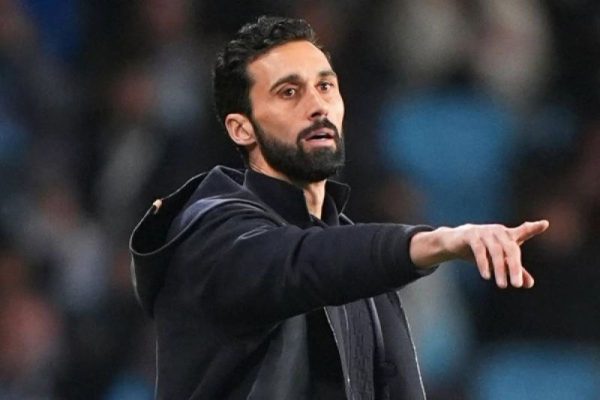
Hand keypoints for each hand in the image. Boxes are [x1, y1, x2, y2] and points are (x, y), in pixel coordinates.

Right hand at [411, 220, 549, 287]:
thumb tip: (529, 284)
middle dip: (515, 268)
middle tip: (517, 285)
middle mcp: (498, 231)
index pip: (523, 231)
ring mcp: (484, 231)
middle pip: (511, 249)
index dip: (533, 228)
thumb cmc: (482, 250)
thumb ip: (515, 270)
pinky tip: (486, 276)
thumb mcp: (499, 260)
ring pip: (496, 252)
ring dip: (500, 270)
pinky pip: (479, 250)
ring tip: (502, 285)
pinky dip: (484, 264)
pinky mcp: (470, 235)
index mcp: (508, 235)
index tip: (544, 224)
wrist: (454, 242)